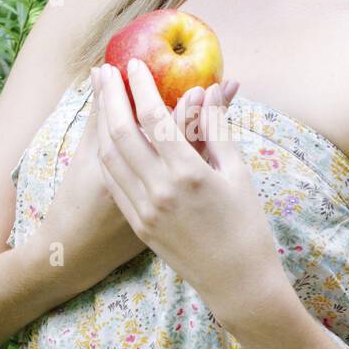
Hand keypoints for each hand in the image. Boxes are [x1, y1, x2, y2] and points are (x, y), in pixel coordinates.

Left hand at [93, 58, 285, 323]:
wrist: (237, 283)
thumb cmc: (247, 227)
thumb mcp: (237, 174)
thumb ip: (218, 130)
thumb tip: (210, 91)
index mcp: (189, 174)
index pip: (154, 119)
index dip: (141, 87)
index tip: (134, 64)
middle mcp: (159, 190)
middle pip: (122, 132)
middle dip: (111, 97)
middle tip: (106, 70)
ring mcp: (144, 210)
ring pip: (110, 156)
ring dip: (102, 121)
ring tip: (101, 96)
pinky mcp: (138, 224)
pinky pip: (114, 181)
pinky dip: (107, 152)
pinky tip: (107, 136)